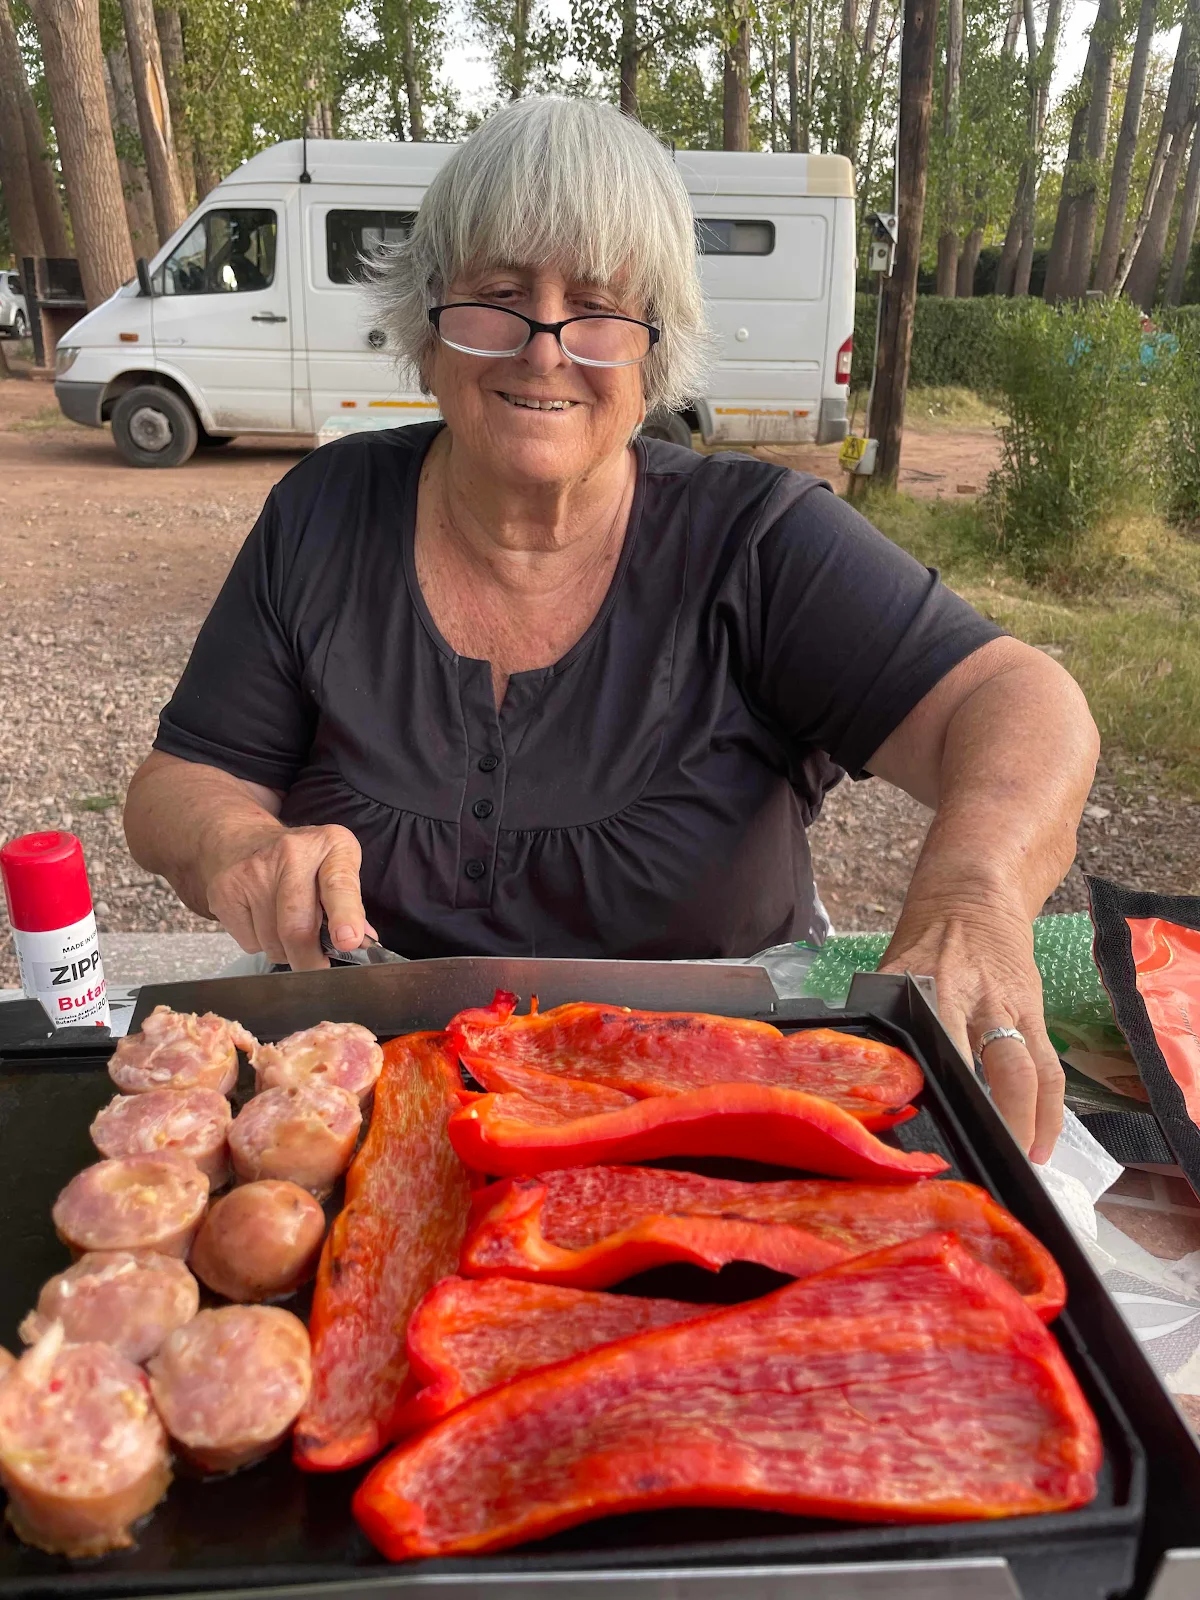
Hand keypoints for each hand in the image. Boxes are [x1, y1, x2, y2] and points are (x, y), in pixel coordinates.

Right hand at [206, 824, 368, 971]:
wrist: (242, 839)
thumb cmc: (300, 860)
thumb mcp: (336, 865)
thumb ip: (351, 903)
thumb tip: (362, 943)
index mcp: (330, 845)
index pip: (338, 884)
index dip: (345, 915)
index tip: (348, 940)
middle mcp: (290, 853)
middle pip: (297, 927)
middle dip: (310, 960)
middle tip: (317, 966)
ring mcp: (252, 872)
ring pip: (273, 943)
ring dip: (285, 952)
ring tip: (287, 929)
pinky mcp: (224, 891)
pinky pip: (249, 943)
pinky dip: (261, 945)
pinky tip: (264, 922)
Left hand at [878, 897, 1063, 1163]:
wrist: (975, 896)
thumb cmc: (926, 941)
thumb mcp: (894, 972)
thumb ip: (887, 1020)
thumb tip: (863, 1078)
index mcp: (918, 988)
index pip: (916, 1046)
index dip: (917, 1088)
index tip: (914, 1132)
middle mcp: (962, 999)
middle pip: (971, 1065)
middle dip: (976, 1116)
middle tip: (971, 1160)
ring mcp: (1003, 1007)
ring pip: (1021, 1073)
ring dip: (1022, 1123)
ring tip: (1015, 1160)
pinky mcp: (1033, 1012)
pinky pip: (1048, 1069)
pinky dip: (1049, 1111)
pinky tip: (1040, 1143)